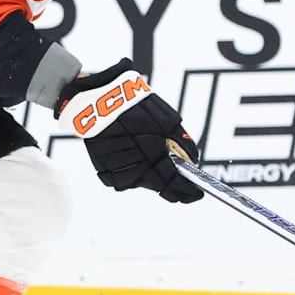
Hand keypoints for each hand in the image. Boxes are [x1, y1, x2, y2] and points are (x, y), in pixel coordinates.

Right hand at [56, 60, 201, 202]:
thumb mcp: (167, 120)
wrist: (100, 100)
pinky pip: (119, 178)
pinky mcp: (102, 167)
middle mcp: (134, 162)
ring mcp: (117, 168)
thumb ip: (182, 143)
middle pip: (156, 186)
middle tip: (176, 182)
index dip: (185, 191)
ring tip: (145, 159)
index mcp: (153, 151)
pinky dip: (127, 172)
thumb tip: (192, 161)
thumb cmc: (135, 106)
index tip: (194, 194)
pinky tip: (129, 157)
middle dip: (169, 185)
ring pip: (137, 183)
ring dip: (146, 177)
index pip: (173, 182)